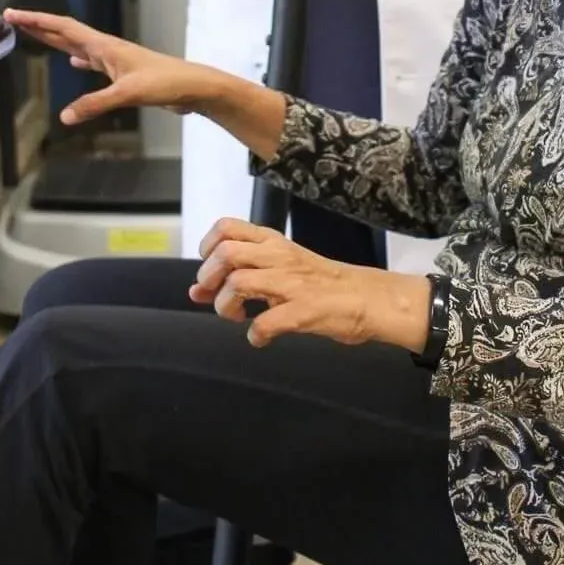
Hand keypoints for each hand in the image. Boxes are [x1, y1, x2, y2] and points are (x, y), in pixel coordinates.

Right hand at [2, 9, 210, 123]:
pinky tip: (74, 61)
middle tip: (13, 19)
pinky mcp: (123, 73)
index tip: (12, 14)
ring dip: (55, 39)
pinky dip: (79, 59)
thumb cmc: (165, 83)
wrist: (193, 87)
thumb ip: (96, 104)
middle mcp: (107, 49)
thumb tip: (64, 117)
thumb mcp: (128, 94)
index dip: (37, 21)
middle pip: (66, 32)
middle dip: (39, 25)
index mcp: (104, 47)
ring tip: (35, 35)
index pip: (63, 28)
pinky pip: (93, 62)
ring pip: (77, 44)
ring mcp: (115, 60)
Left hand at [193, 218, 430, 351]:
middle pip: (226, 252)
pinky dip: (256, 334)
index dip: (207, 249)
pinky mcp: (305, 310)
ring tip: (239, 316)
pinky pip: (266, 322)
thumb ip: (241, 273)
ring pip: (240, 282)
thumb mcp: (282, 266)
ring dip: (227, 306)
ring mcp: (292, 283)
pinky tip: (261, 337)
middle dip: (210, 278)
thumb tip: (195, 290)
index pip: (226, 227)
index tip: (211, 271)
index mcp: (274, 242)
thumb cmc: (321, 283)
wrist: (368, 298)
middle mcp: (279, 257)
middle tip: (218, 296)